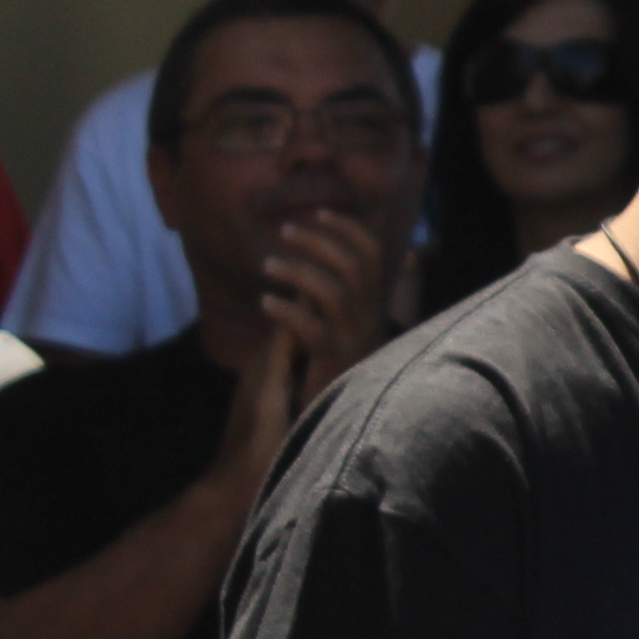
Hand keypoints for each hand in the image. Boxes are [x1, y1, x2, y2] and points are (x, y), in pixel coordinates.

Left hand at [262, 207, 391, 409]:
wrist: (321, 427)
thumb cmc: (319, 373)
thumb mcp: (331, 328)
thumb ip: (330, 296)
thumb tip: (320, 261)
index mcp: (371, 307)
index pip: (373, 253)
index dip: (348, 227)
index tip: (317, 211)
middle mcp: (370, 321)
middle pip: (357, 264)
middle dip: (321, 239)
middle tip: (285, 231)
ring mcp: (354, 344)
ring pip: (336, 291)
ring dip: (298, 270)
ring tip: (266, 264)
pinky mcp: (333, 366)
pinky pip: (314, 330)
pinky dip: (288, 311)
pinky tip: (265, 302)